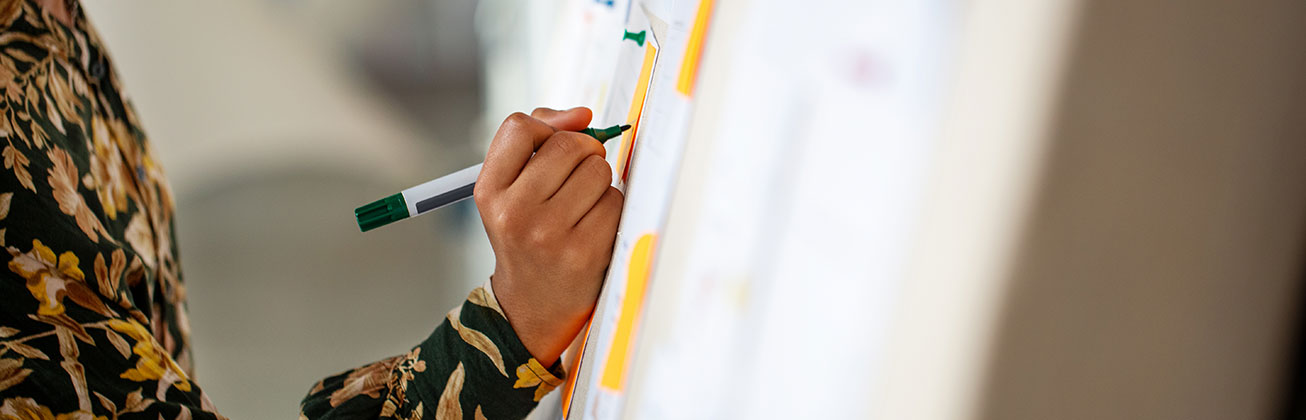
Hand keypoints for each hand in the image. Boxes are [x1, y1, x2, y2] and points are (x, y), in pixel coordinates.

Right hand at [474, 107, 623, 364]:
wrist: (532, 306)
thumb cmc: (527, 234)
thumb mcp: (511, 190)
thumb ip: (538, 140)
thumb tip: (583, 115)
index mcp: (489, 191)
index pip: (520, 127)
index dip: (548, 128)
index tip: (556, 145)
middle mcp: (515, 212)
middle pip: (570, 145)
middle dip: (583, 154)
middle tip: (576, 179)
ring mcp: (551, 234)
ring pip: (599, 171)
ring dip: (600, 183)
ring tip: (582, 208)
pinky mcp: (585, 252)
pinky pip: (616, 202)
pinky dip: (612, 209)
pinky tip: (594, 228)